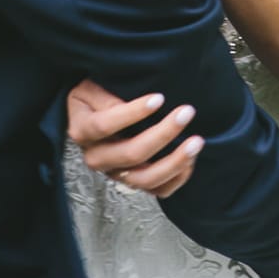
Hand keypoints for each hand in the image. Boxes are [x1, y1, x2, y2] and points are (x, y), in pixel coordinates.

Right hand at [67, 80, 202, 198]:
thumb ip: (107, 96)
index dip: (132, 113)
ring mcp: (115, 173)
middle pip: (130, 154)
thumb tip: (131, 104)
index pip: (104, 126)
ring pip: (145, 179)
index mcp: (82, 131)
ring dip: (174, 162)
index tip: (159, 98)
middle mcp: (96, 157)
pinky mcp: (133, 181)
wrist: (95, 112)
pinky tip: (190, 160)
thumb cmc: (97, 94)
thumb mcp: (92, 87)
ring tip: (196, 142)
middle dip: (162, 134)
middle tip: (186, 113)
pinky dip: (177, 178)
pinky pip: (158, 190)